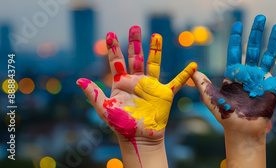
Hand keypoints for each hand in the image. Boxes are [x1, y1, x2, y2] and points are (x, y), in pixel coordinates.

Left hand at [76, 26, 196, 167]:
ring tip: (156, 35)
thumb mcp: (104, 108)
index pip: (117, 62)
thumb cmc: (121, 125)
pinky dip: (185, 74)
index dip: (113, 48)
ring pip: (153, 63)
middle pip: (136, 57)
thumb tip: (79, 80)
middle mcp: (137, 81)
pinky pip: (176, 82)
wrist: (138, 137)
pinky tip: (192, 65)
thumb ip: (94, 94)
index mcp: (121, 83)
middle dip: (134, 42)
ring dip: (155, 50)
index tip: (110, 34)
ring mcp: (151, 86)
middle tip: (135, 27)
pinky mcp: (164, 94)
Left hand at [192, 15, 275, 167]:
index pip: (235, 50)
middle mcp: (249, 73)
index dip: (236, 38)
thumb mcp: (210, 98)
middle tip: (261, 17)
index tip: (238, 24)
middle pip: (253, 47)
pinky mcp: (273, 88)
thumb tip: (192, 69)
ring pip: (269, 55)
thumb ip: (203, 83)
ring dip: (274, 41)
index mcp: (234, 73)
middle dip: (257, 32)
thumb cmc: (225, 116)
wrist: (241, 130)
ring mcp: (262, 79)